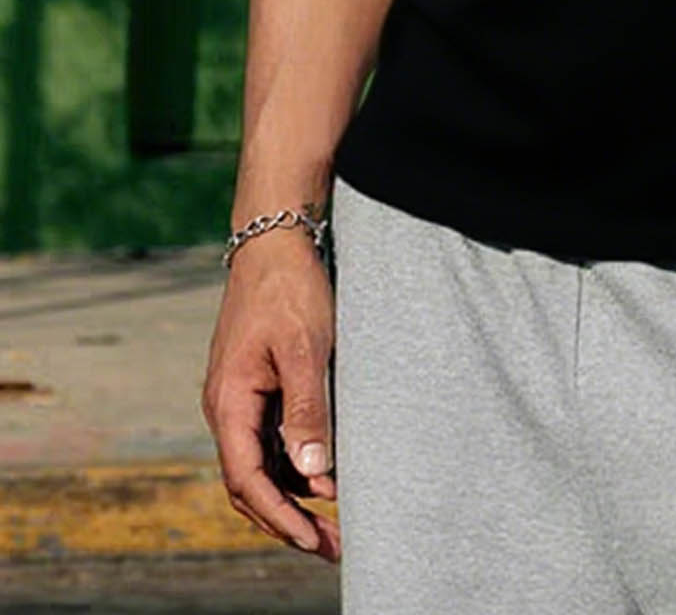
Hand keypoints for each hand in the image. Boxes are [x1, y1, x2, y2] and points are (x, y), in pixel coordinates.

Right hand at [200, 228, 339, 560]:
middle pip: (249, 483)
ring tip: (333, 524)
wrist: (274, 243)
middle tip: (332, 546)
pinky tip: (323, 479)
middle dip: (287, 521)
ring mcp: (240, 399)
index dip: (279, 516)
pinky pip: (268, 442)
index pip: (246, 479)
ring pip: (259, 466)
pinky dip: (292, 468)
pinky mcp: (256, 388)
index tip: (312, 540)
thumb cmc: (289, 291)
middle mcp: (227, 407)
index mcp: (229, 402)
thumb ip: (307, 409)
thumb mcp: (305, 348)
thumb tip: (314, 473)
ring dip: (292, 497)